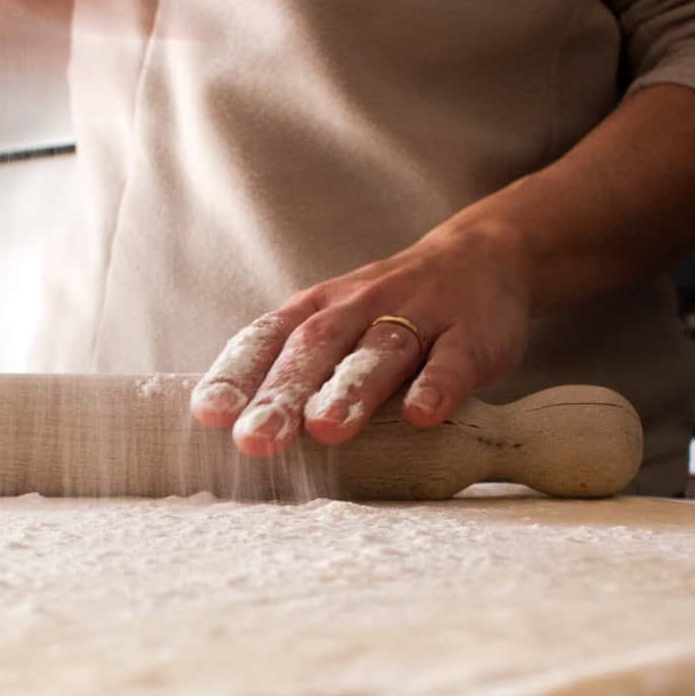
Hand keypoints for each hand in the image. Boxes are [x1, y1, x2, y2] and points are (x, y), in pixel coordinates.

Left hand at [190, 215, 533, 456]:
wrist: (484, 257)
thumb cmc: (390, 311)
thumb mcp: (336, 327)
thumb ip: (294, 370)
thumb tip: (233, 432)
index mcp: (317, 309)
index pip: (267, 339)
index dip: (237, 375)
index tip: (210, 415)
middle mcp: (359, 307)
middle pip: (315, 347)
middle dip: (282, 393)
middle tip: (256, 438)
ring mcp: (417, 315)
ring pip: (380, 351)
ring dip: (351, 390)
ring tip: (325, 430)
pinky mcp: (470, 333)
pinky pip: (452, 359)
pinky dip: (437, 386)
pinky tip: (421, 416)